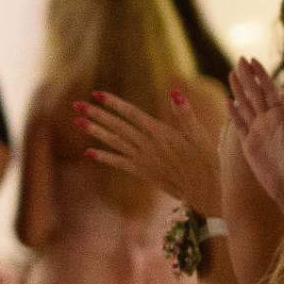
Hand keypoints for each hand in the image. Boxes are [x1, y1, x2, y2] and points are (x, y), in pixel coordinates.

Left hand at [79, 87, 221, 215]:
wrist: (204, 192)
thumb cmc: (207, 162)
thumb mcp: (199, 135)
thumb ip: (185, 114)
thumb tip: (174, 92)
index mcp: (160, 133)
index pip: (131, 113)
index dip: (113, 103)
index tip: (96, 93)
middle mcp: (147, 145)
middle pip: (117, 126)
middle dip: (96, 114)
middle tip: (76, 104)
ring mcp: (142, 160)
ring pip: (114, 142)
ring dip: (95, 132)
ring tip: (77, 122)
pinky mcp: (142, 172)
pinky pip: (119, 163)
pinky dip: (103, 157)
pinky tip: (88, 152)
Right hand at [228, 57, 283, 211]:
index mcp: (282, 116)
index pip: (269, 89)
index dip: (261, 75)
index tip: (252, 59)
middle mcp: (269, 121)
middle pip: (255, 94)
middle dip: (247, 77)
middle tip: (239, 59)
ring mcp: (258, 132)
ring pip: (245, 106)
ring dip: (238, 90)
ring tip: (231, 74)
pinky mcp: (249, 145)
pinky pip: (239, 125)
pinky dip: (233, 113)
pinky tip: (228, 102)